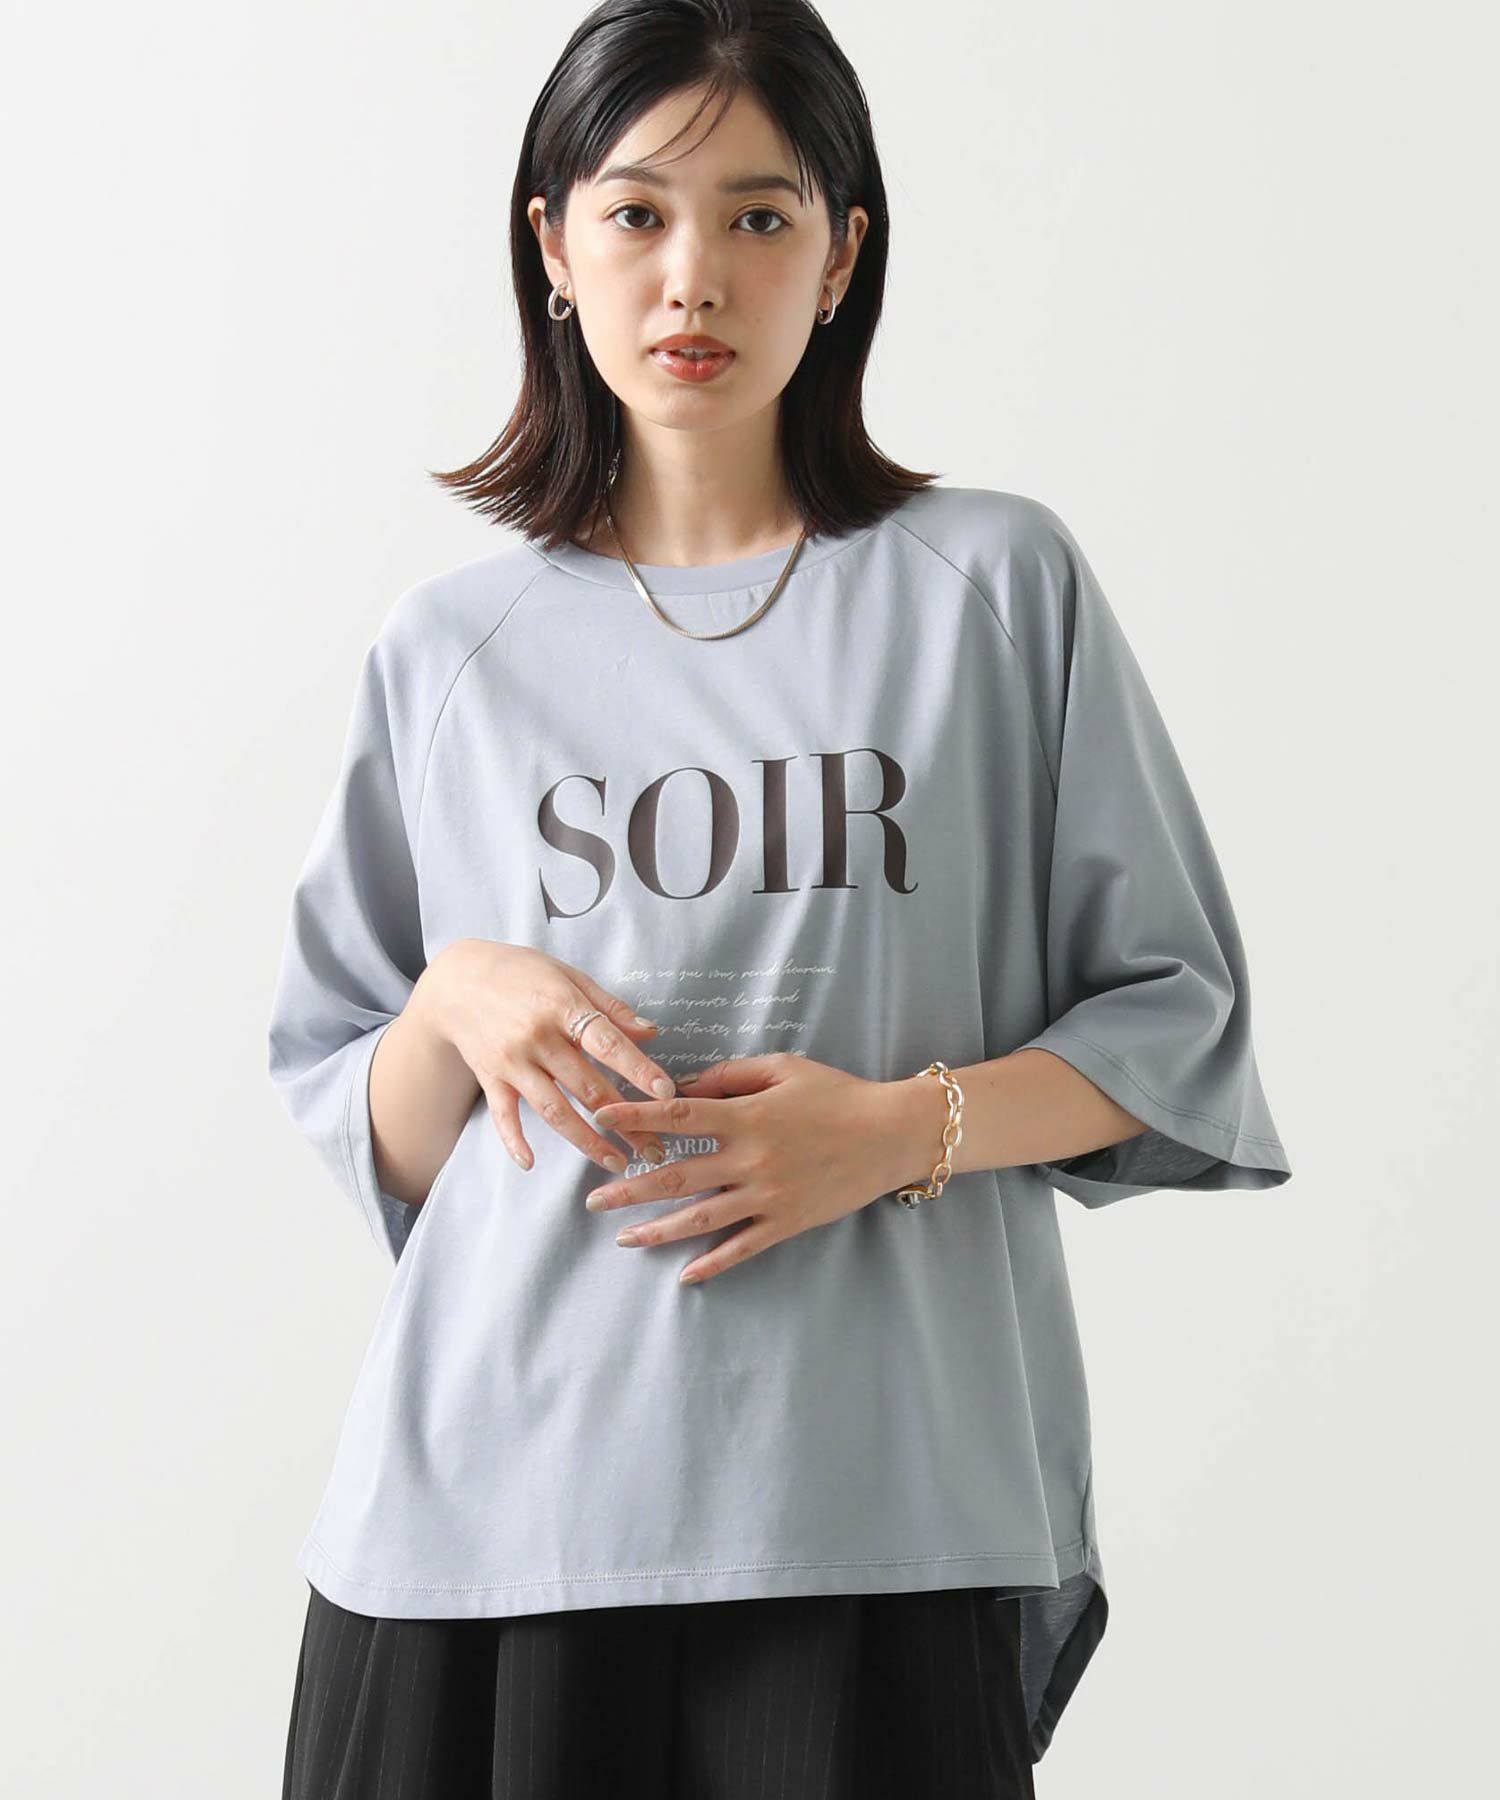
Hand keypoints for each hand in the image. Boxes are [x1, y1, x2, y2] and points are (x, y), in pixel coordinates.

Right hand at [419, 940, 672, 1174]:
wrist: (458, 979)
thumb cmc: (521, 973)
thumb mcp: (568, 976)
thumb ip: (609, 1006)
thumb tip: (650, 1033)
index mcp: (562, 1007)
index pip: (607, 1043)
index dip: (638, 1069)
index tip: (666, 1094)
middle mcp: (537, 1037)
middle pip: (587, 1088)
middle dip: (626, 1121)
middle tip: (655, 1148)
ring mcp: (511, 1061)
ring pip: (554, 1110)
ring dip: (587, 1141)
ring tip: (617, 1163)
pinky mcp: (490, 1077)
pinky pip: (503, 1116)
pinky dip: (514, 1141)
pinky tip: (531, 1164)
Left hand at [588, 1052, 899, 1284]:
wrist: (891, 1134)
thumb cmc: (837, 1093)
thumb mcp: (783, 1068)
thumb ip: (730, 1076)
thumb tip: (683, 1084)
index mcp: (746, 1117)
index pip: (677, 1115)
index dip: (635, 1116)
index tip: (599, 1118)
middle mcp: (750, 1159)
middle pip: (677, 1176)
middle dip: (630, 1188)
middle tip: (592, 1200)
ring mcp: (768, 1195)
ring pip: (700, 1218)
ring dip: (657, 1230)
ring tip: (623, 1238)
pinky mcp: (787, 1222)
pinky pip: (743, 1247)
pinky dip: (713, 1263)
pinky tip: (685, 1275)